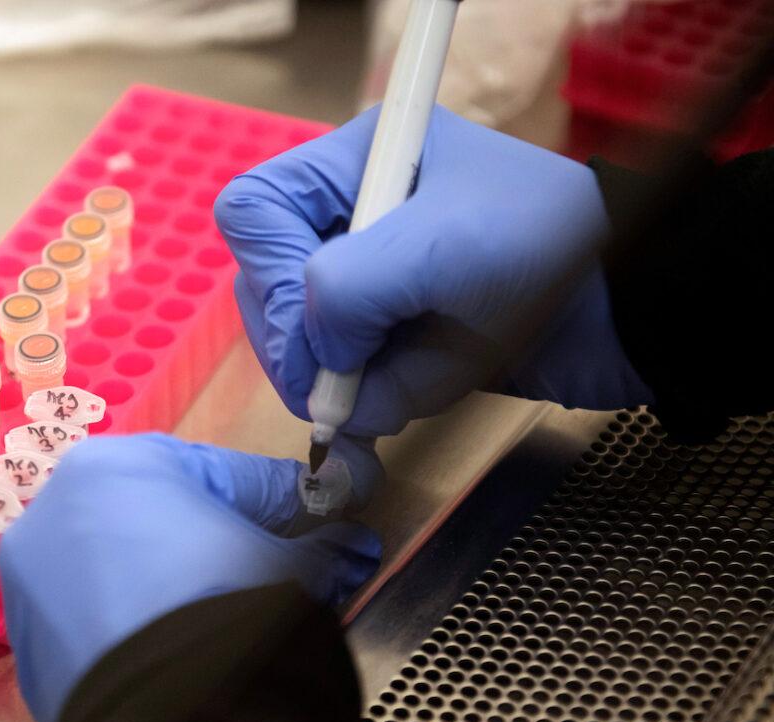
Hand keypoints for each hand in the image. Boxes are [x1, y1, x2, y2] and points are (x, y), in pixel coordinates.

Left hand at [0, 434, 381, 721]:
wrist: (165, 721)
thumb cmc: (226, 606)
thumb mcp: (289, 566)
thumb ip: (322, 545)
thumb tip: (352, 545)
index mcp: (117, 463)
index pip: (222, 473)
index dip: (280, 502)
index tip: (319, 519)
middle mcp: (56, 507)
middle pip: (160, 515)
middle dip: (215, 541)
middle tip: (265, 572)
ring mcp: (31, 578)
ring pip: (119, 568)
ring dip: (166, 582)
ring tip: (215, 617)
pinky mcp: (27, 645)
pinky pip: (92, 622)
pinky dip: (128, 629)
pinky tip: (168, 653)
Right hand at [215, 105, 653, 436]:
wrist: (626, 315)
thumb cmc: (546, 251)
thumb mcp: (439, 250)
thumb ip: (346, 290)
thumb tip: (315, 357)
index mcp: (358, 164)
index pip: (255, 214)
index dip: (270, 275)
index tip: (315, 328)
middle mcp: (354, 219)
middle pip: (267, 287)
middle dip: (302, 345)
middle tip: (335, 390)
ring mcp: (374, 282)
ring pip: (305, 346)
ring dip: (349, 378)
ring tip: (406, 383)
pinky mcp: (395, 336)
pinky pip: (353, 380)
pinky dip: (381, 398)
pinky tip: (427, 387)